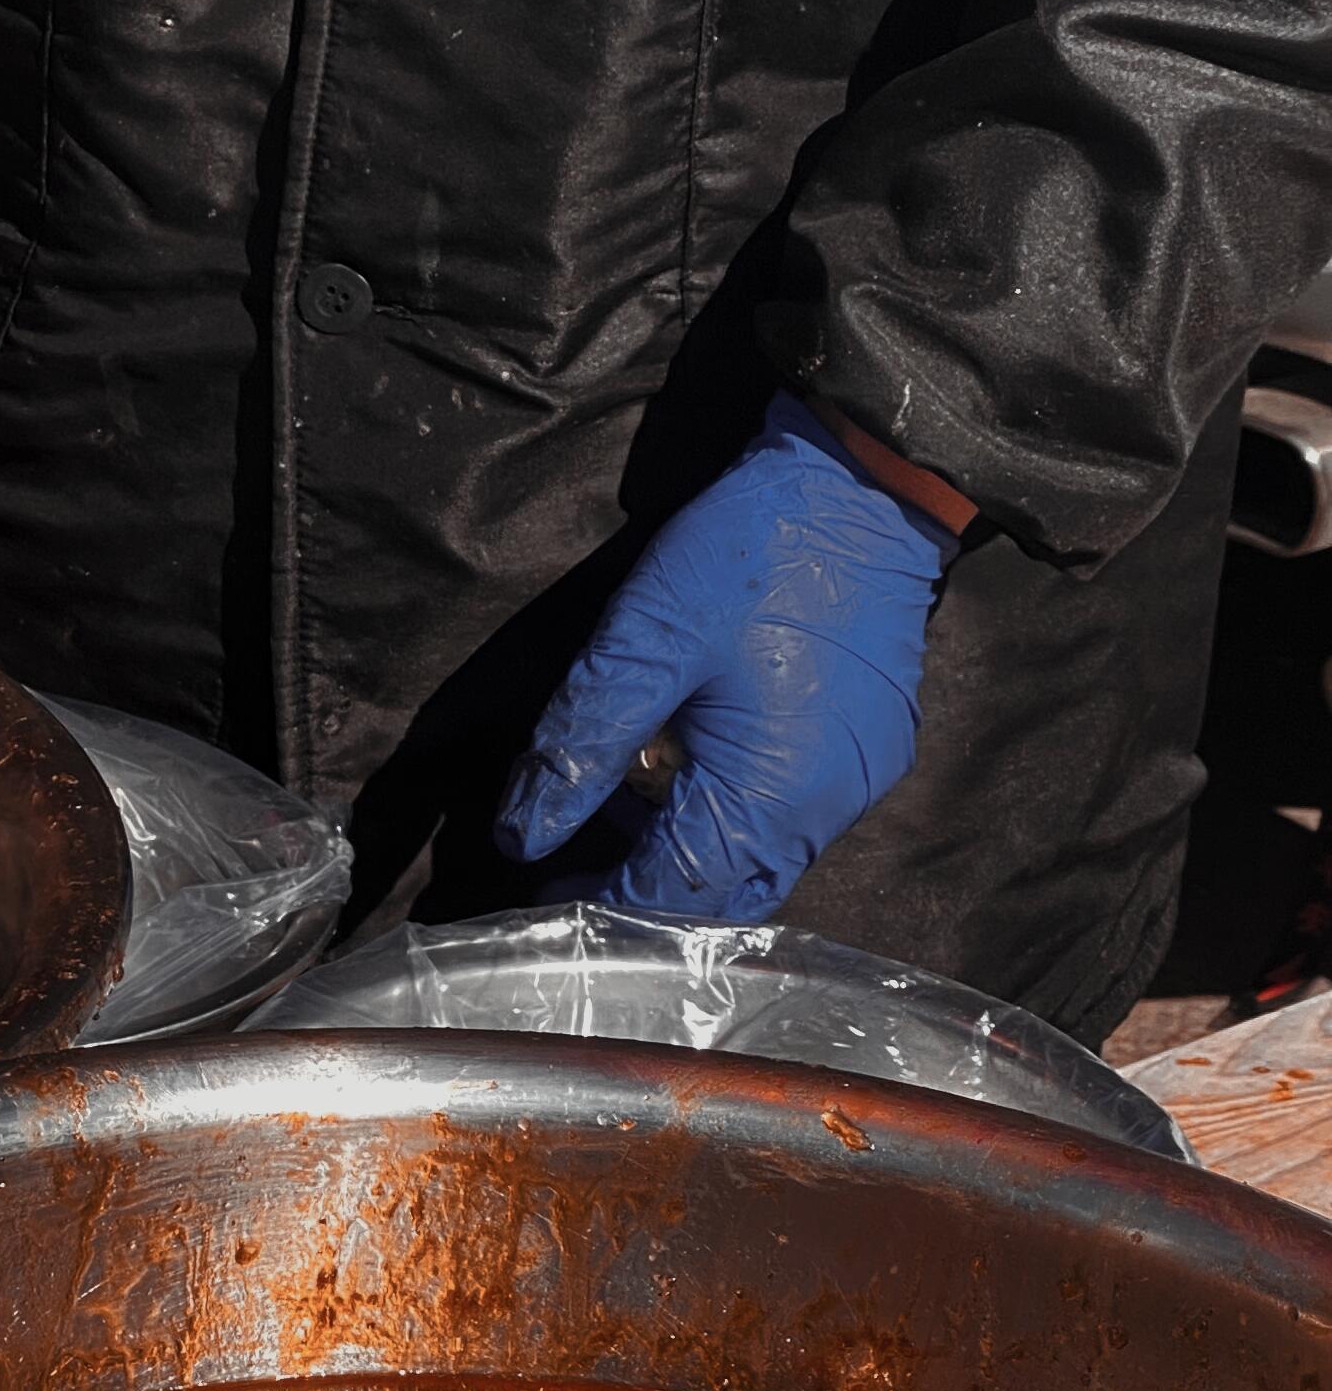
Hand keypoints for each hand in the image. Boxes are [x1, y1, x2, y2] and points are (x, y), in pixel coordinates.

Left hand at [495, 398, 963, 924]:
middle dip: (641, 892)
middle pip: (720, 901)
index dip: (596, 904)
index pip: (666, 897)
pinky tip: (688, 776)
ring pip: (759, 865)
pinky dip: (733, 821)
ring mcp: (855, 787)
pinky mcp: (868, 756)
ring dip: (688, 857)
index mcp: (767, 799)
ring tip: (619, 813)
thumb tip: (521, 833)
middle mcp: (822, 814)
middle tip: (571, 861)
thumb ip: (579, 745)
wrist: (863, 486)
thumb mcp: (642, 645)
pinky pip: (793, 823)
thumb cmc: (751, 556)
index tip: (538, 887)